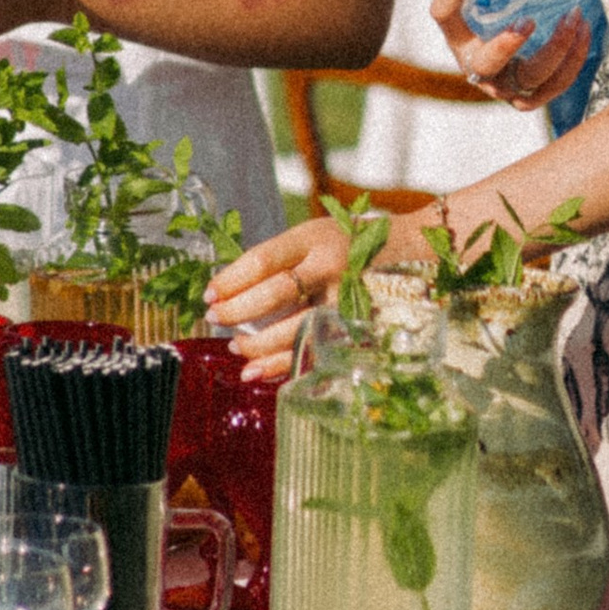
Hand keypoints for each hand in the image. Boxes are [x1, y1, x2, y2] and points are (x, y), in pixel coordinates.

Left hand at [209, 214, 367, 381]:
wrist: (399, 252)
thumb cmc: (338, 245)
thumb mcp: (308, 238)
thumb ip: (275, 261)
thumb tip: (226, 292)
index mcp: (312, 240)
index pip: (262, 260)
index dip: (230, 280)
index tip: (209, 294)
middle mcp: (331, 268)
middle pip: (276, 293)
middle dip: (238, 311)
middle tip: (214, 318)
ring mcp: (345, 300)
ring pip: (295, 329)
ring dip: (258, 344)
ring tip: (235, 347)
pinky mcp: (354, 327)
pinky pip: (313, 352)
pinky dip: (282, 365)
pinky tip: (258, 371)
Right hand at [430, 0, 594, 110]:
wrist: (512, 65)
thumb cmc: (499, 17)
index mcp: (458, 36)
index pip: (443, 13)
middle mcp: (476, 66)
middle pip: (486, 64)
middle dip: (508, 45)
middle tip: (529, 21)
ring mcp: (504, 87)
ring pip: (529, 80)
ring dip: (555, 51)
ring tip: (573, 17)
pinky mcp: (531, 97)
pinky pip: (554, 87)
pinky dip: (572, 61)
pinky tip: (583, 32)